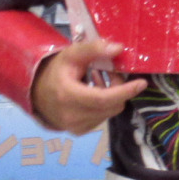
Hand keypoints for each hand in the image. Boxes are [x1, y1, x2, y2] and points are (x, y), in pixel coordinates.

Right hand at [30, 40, 144, 134]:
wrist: (37, 91)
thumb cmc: (56, 71)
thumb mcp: (72, 54)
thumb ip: (93, 49)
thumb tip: (118, 49)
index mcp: (67, 96)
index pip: (103, 99)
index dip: (124, 91)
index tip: (141, 82)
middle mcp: (71, 116)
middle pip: (111, 105)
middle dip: (119, 88)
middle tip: (110, 72)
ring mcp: (75, 126)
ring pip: (110, 112)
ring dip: (112, 96)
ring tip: (98, 81)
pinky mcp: (79, 131)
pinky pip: (103, 117)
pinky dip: (104, 105)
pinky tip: (93, 93)